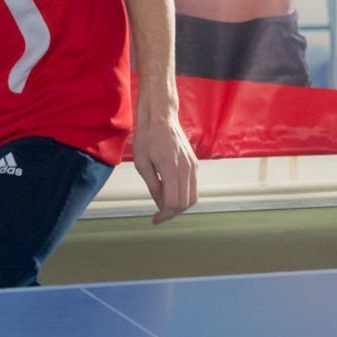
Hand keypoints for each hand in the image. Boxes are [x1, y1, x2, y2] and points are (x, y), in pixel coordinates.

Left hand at [133, 108, 197, 224]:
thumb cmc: (147, 137)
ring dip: (180, 205)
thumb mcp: (142, 163)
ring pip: (193, 196)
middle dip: (172, 212)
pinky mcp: (194, 163)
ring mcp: (192, 165)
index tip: (155, 219)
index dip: (164, 215)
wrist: (161, 117)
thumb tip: (160, 204)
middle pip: (185, 203)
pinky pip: (193, 185)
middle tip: (158, 213)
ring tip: (164, 203)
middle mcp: (186, 168)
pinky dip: (184, 194)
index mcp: (171, 168)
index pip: (174, 202)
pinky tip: (170, 190)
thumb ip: (153, 186)